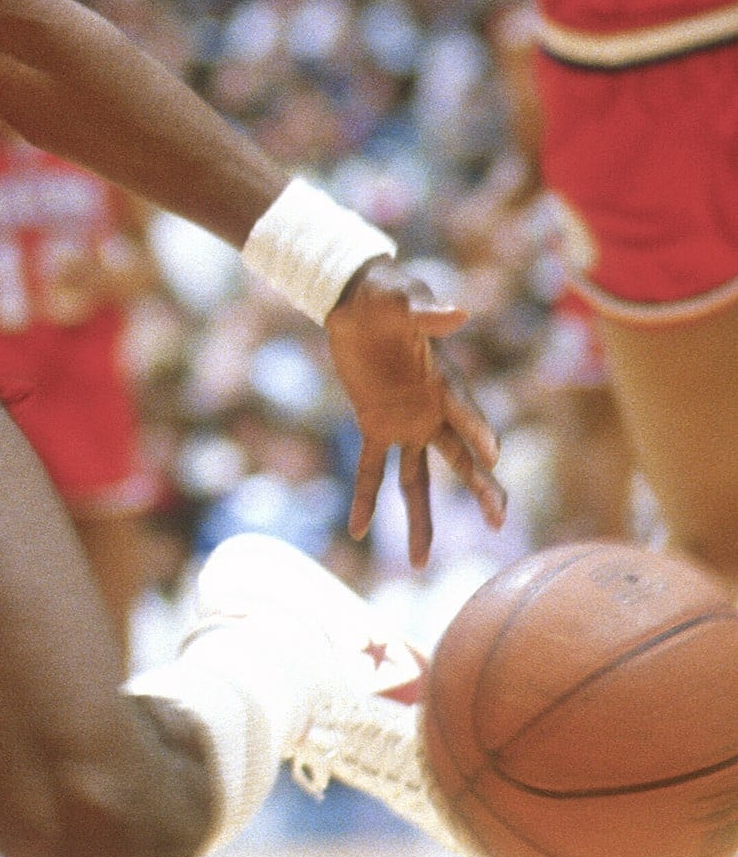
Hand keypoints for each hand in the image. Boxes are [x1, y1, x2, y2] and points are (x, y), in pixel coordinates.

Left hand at [324, 257, 505, 566]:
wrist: (358, 299)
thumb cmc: (389, 294)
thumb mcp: (404, 300)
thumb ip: (427, 313)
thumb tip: (457, 312)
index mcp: (445, 381)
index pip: (466, 412)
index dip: (478, 432)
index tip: (492, 458)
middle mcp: (433, 409)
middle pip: (461, 457)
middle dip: (480, 488)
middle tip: (500, 522)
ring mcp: (406, 422)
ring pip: (418, 478)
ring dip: (419, 518)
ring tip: (419, 562)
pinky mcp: (374, 424)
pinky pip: (370, 468)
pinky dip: (363, 497)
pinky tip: (356, 530)